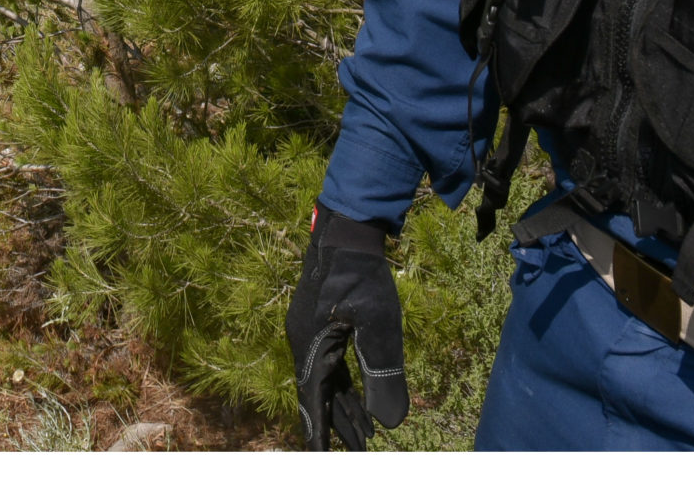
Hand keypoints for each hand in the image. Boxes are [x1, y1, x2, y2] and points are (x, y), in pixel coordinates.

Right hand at [285, 207, 407, 449]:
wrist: (346, 232)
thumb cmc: (363, 275)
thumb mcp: (379, 323)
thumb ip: (383, 372)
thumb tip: (390, 423)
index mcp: (311, 348)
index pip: (313, 402)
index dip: (319, 435)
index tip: (321, 461)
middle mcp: (304, 344)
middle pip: (319, 397)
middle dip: (340, 428)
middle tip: (361, 454)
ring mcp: (309, 335)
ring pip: (325, 382)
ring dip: (344, 409)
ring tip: (365, 438)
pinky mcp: (318, 327)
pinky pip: (329, 366)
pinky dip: (343, 387)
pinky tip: (356, 400)